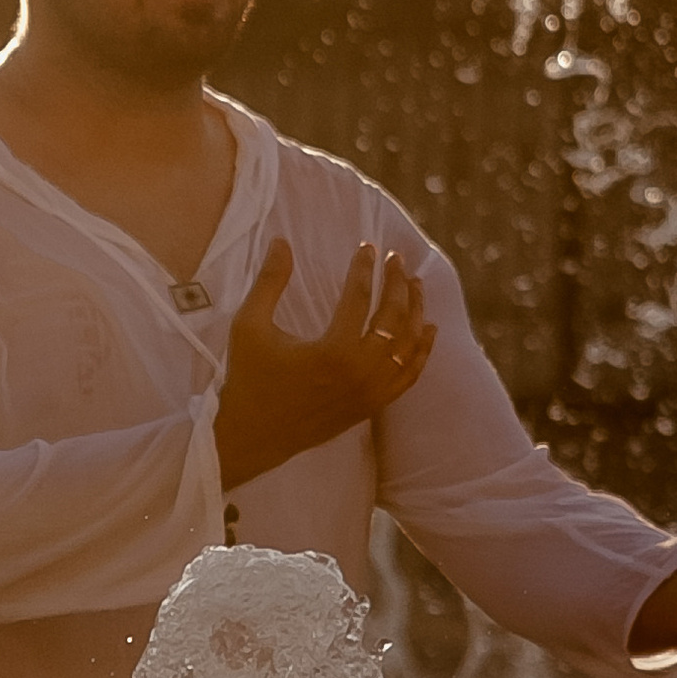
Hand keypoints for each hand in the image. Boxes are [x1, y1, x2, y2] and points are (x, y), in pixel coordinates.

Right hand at [213, 237, 435, 492]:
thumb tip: (281, 241)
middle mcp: (360, 371)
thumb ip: (270, 282)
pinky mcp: (372, 405)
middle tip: (396, 258)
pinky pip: (409, 376)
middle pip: (393, 317)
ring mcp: (371, 391)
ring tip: (415, 284)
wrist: (254, 435)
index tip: (367, 246)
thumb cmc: (249, 378)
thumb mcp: (250, 325)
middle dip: (398, 282)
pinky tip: (427, 328)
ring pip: (408, 345)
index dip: (364, 267)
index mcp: (333, 350)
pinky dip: (422, 350)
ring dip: (416, 310)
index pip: (360, 297)